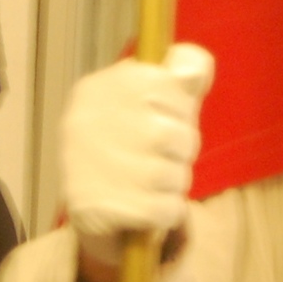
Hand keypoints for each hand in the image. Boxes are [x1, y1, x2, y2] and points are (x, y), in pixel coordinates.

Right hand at [61, 43, 214, 272]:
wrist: (92, 211)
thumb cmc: (128, 146)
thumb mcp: (150, 102)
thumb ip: (178, 80)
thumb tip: (196, 70)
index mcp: (98, 88)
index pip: (168, 81)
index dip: (180, 107)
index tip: (166, 118)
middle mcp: (86, 121)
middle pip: (178, 132)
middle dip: (181, 150)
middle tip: (161, 157)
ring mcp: (90, 167)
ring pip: (175, 174)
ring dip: (175, 183)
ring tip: (153, 183)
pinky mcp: (98, 210)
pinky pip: (167, 209)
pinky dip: (168, 211)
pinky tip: (149, 206)